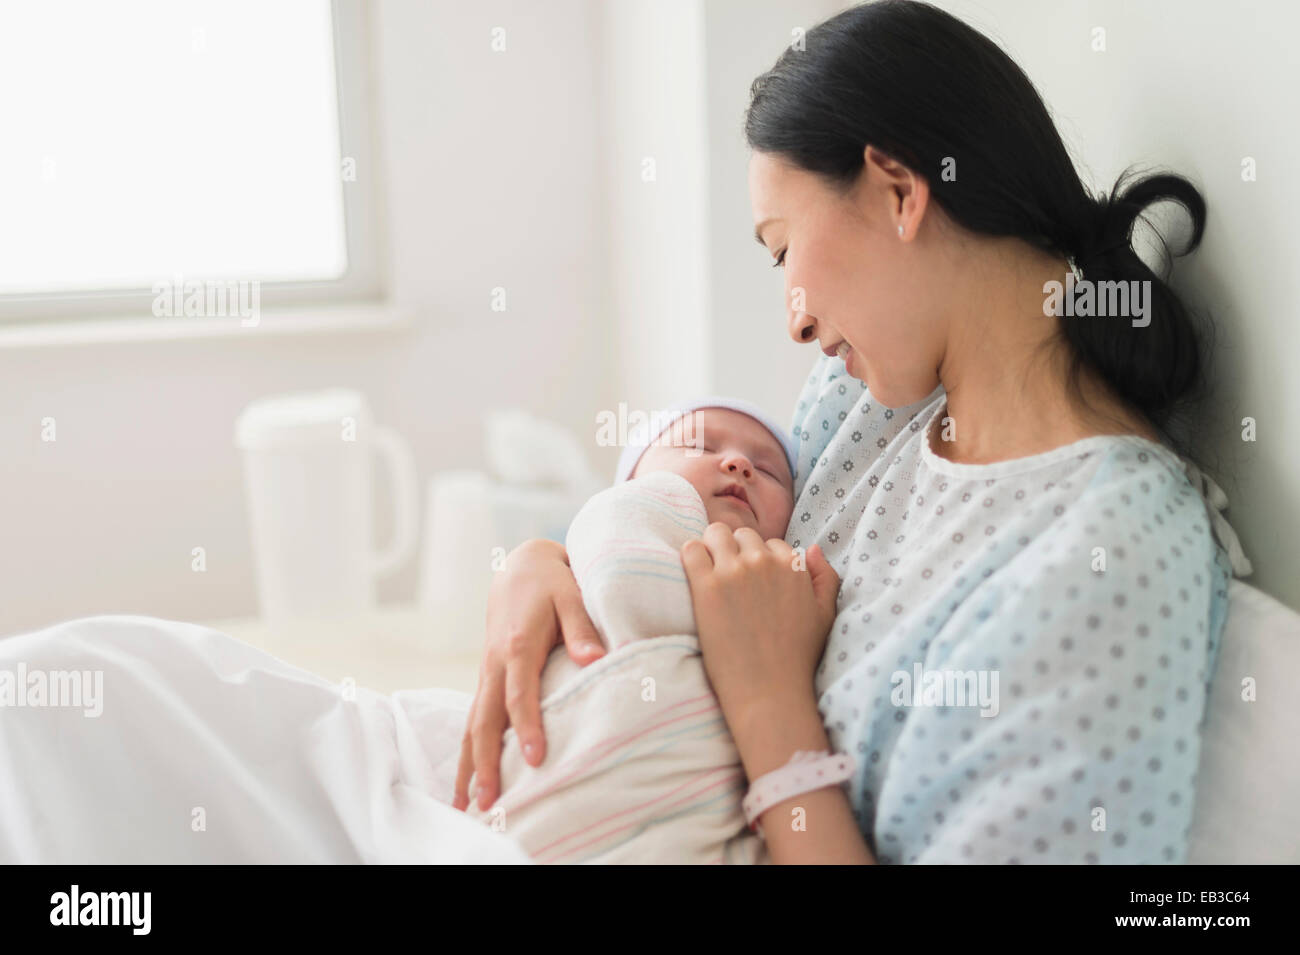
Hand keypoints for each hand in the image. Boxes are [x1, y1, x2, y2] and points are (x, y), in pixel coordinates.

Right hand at [452, 538, 604, 811]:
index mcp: (517, 645)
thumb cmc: (552, 583)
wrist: (521, 567)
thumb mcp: (571, 595)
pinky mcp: (488, 678)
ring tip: (468, 805)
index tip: (534, 758)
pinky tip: (470, 778)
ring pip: (472, 724)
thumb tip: (595, 659)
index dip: (525, 726)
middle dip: (484, 762)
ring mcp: (487, 672)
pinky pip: (475, 719)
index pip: (519, 694)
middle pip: (484, 719)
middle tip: (489, 800)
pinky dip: (469, 750)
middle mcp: (495, 663)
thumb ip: (582, 628)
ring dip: (469, 765)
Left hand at [680, 526, 839, 736]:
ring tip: (711, 575)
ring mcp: (733, 572)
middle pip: (742, 535)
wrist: (767, 690)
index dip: (761, 562)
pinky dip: (691, 557)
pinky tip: (695, 578)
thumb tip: (811, 548)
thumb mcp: (825, 614)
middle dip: (736, 552)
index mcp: (792, 565)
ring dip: (712, 549)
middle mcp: (763, 562)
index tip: (754, 584)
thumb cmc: (797, 657)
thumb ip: (825, 577)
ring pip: (715, 534)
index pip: (771, 543)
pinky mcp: (705, 586)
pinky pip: (691, 550)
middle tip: (730, 580)